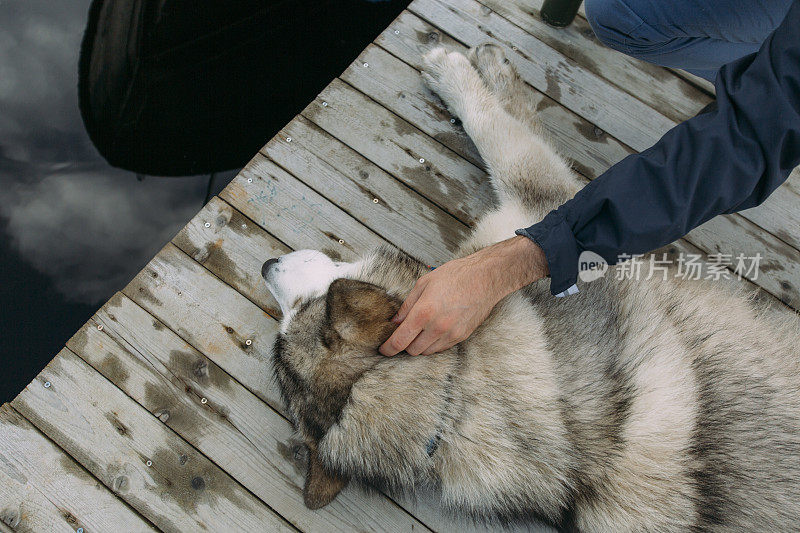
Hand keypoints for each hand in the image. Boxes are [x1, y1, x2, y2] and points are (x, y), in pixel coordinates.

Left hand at [379, 236, 548, 355]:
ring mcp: (451, 334)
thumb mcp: (424, 284)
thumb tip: (394, 322)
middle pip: (412, 350)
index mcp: (424, 312)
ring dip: (419, 345)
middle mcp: (437, 327)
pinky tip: (433, 330)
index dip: (388, 349)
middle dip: (404, 345)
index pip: (400, 341)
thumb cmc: (455, 276)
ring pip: (426, 352)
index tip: (383, 350)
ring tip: (419, 330)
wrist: (485, 278)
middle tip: (402, 334)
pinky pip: (441, 348)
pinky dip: (433, 344)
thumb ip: (406, 305)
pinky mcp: (462, 337)